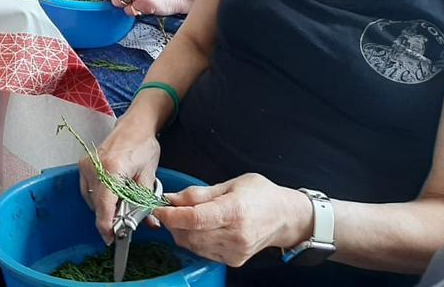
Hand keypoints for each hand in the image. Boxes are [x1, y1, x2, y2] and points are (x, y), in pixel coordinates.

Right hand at [80, 122, 161, 242]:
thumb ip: (144, 201)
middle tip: (123, 225)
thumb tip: (148, 223)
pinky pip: (88, 190)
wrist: (134, 126)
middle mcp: (95, 167)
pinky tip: (112, 197)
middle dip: (109, 218)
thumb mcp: (148, 176)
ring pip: (91, 198)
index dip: (106, 225)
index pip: (104, 205)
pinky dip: (98, 197)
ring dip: (104, 207)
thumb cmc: (143, 147)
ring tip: (120, 207)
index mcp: (112, 169)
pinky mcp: (84, 164)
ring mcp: (87, 165)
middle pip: (97, 204)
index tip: (110, 239)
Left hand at [156, 174, 314, 265]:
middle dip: (173, 222)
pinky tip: (197, 228)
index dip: (172, 215)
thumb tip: (172, 198)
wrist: (285, 218)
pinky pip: (203, 252)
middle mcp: (236, 235)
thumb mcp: (230, 184)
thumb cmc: (261, 196)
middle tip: (168, 209)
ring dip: (181, 232)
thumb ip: (198, 193)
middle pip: (191, 234)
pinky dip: (193, 240)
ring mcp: (235, 251)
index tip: (158, 208)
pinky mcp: (233, 260)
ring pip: (194, 245)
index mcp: (235, 211)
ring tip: (182, 216)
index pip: (195, 218)